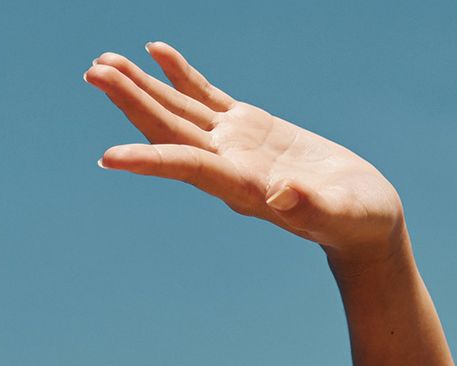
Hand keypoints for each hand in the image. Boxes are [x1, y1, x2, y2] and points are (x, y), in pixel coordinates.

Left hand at [84, 42, 404, 259]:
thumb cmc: (357, 221)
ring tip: (104, 62)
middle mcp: (228, 165)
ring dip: (140, 86)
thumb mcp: (341, 214)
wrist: (363, 219)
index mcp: (243, 186)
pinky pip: (204, 96)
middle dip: (130, 101)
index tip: (108, 158)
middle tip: (93, 72)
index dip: (149, 161)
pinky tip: (155, 52)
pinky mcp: (249, 127)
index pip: (187, 168)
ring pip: (177, 110)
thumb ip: (313, 207)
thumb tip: (283, 196)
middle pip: (168, 130)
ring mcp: (234, 145)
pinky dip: (179, 75)